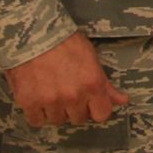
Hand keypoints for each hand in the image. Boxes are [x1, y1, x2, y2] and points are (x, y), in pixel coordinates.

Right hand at [7, 31, 128, 127]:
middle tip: (65, 91)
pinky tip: (36, 98)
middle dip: (73, 108)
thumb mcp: (90, 57)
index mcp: (92, 84)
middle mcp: (73, 96)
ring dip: (54, 110)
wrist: (32, 32)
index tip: (88, 102)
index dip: (95, 108)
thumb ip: (105, 84)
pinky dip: (36, 113)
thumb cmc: (64, 40)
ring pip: (57, 120)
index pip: (101, 115)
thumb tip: (122, 100)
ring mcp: (51, 100)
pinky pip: (36, 120)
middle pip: (78, 118)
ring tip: (49, 91)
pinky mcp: (29, 102)